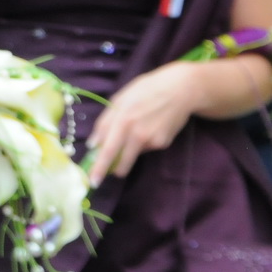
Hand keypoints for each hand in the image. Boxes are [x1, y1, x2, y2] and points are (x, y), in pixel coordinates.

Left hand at [86, 62, 193, 185]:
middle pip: (120, 160)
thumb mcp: (119, 101)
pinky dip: (140, 143)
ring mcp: (151, 140)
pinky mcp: (162, 144)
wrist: (179, 91)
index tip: (91, 180)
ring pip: (131, 155)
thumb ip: (105, 122)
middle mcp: (137, 133)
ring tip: (130, 135)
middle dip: (108, 171)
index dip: (98, 166)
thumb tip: (93, 144)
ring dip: (124, 155)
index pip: (107, 148)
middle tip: (98, 180)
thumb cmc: (144, 91)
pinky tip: (148, 128)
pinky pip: (144, 148)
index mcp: (122, 119)